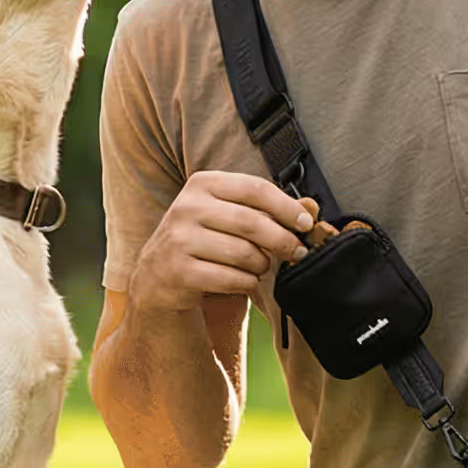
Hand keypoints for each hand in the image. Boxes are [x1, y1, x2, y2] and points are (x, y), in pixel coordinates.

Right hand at [129, 171, 313, 312]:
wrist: (157, 275)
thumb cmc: (204, 239)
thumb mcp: (227, 214)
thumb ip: (265, 208)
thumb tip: (310, 207)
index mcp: (202, 183)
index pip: (255, 188)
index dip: (286, 206)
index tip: (305, 223)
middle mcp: (187, 207)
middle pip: (251, 222)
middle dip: (282, 240)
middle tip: (297, 252)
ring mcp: (179, 240)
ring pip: (244, 254)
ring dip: (262, 265)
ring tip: (261, 267)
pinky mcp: (178, 271)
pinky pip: (231, 279)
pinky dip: (247, 283)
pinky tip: (246, 281)